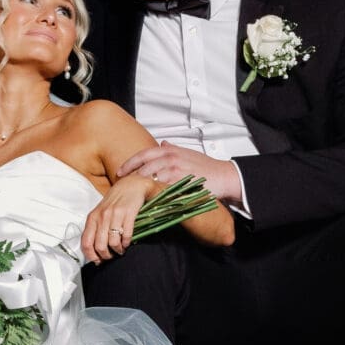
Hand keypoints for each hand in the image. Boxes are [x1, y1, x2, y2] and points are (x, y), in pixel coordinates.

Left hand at [80, 174, 151, 264]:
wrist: (131, 185)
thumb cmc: (115, 202)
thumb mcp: (100, 213)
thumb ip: (95, 229)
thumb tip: (94, 251)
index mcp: (92, 218)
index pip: (86, 243)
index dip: (91, 256)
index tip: (98, 261)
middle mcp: (101, 216)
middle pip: (100, 246)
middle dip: (106, 256)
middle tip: (112, 256)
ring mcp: (115, 215)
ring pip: (113, 243)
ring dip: (118, 250)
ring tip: (121, 249)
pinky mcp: (128, 214)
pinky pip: (126, 236)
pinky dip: (127, 243)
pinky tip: (127, 242)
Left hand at [115, 144, 244, 207]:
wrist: (224, 176)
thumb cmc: (206, 167)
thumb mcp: (188, 152)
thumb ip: (173, 148)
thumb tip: (162, 142)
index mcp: (170, 150)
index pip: (142, 155)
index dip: (129, 163)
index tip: (120, 171)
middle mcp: (170, 157)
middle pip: (142, 168)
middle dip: (131, 178)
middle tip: (122, 188)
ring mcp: (174, 170)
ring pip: (149, 179)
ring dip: (139, 188)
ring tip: (131, 197)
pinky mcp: (179, 182)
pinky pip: (160, 189)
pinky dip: (151, 195)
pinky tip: (145, 201)